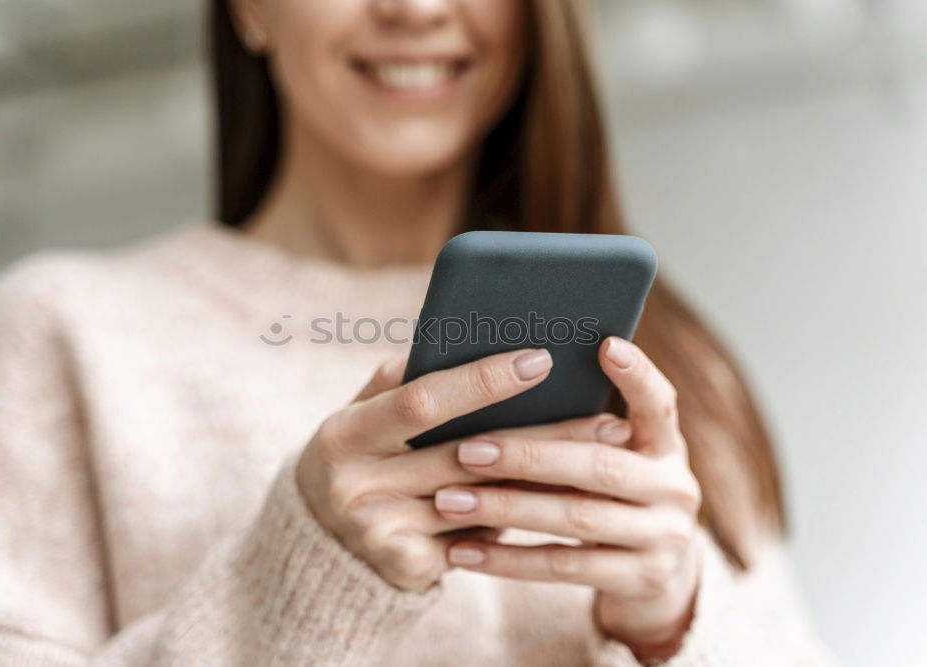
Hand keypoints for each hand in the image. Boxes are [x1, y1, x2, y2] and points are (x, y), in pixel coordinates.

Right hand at [296, 346, 587, 592]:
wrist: (321, 544)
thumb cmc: (358, 457)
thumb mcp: (361, 416)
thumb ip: (400, 382)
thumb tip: (464, 338)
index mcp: (342, 435)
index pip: (421, 402)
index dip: (480, 382)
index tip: (540, 361)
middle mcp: (357, 487)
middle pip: (468, 457)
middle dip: (543, 437)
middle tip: (605, 417)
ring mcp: (382, 533)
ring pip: (484, 502)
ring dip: (548, 480)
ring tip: (603, 457)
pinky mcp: (408, 568)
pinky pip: (480, 538)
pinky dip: (524, 517)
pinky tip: (569, 499)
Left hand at [434, 337, 702, 658]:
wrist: (655, 574)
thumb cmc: (610, 493)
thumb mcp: (614, 456)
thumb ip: (577, 428)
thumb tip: (502, 376)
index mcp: (665, 444)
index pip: (660, 402)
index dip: (637, 375)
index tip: (606, 345)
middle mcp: (675, 487)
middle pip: (599, 466)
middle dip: (528, 457)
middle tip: (466, 450)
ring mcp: (662, 537)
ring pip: (575, 518)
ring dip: (505, 508)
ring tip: (448, 500)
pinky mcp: (639, 580)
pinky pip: (562, 567)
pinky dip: (507, 559)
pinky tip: (461, 550)